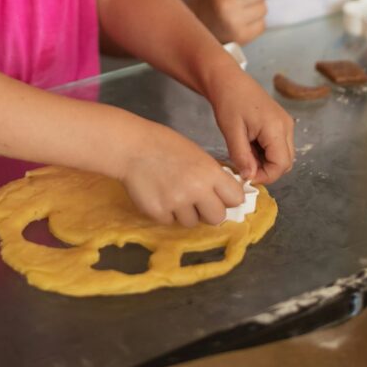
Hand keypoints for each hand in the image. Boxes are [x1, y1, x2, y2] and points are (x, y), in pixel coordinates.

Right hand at [121, 122, 245, 226]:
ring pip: (192, 222)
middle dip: (209, 211)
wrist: (131, 147)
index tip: (221, 197)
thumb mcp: (195, 154)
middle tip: (197, 201)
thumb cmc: (163, 144)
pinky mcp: (159, 213)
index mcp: (210, 172)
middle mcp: (197, 190)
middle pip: (217, 217)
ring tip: (172, 194)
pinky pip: (170, 221)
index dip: (228, 198)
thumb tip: (222, 194)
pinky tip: (158, 195)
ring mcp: (177, 203)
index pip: (235, 198)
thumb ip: (210, 175)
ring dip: (185, 213)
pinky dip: (166, 213)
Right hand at [190, 0, 275, 44]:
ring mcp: (235, 22)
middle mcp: (228, 3)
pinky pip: (262, 25)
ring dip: (258, 7)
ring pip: (264, 8)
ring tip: (244, 9)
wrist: (197, 26)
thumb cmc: (212, 0)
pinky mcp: (241, 36)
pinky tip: (245, 20)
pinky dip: (257, 22)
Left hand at [206, 67, 294, 185]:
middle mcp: (287, 126)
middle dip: (266, 170)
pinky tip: (249, 145)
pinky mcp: (280, 122)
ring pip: (283, 155)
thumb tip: (249, 177)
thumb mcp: (231, 131)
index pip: (281, 164)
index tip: (246, 175)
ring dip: (265, 161)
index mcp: (276, 127)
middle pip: (286, 162)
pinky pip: (279, 145)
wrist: (227, 79)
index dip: (265, 176)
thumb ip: (242, 157)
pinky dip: (266, 152)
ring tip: (244, 152)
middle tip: (244, 166)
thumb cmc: (228, 101)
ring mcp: (285, 123)